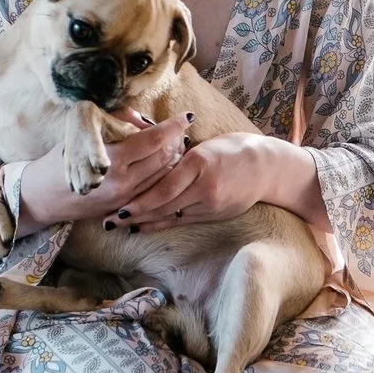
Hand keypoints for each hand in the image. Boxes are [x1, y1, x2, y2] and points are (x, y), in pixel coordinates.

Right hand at [17, 111, 192, 226]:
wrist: (43, 196)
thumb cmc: (60, 159)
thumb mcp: (84, 133)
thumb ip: (115, 122)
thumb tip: (142, 117)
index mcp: (113, 160)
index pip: (154, 139)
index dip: (173, 126)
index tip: (186, 116)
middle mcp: (122, 182)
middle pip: (164, 158)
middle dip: (176, 141)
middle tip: (180, 128)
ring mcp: (125, 199)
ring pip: (163, 175)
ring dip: (173, 158)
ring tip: (176, 143)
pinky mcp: (124, 208)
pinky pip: (153, 189)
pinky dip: (163, 173)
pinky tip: (164, 162)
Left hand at [107, 132, 273, 230]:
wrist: (265, 166)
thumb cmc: (230, 149)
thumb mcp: (203, 146)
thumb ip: (177, 154)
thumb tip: (144, 151)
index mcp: (199, 163)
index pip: (164, 187)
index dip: (140, 200)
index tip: (118, 206)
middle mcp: (205, 186)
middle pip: (164, 205)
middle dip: (134, 213)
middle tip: (109, 221)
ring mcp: (211, 203)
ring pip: (172, 215)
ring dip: (144, 221)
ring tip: (120, 225)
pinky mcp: (215, 214)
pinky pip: (183, 221)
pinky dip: (162, 224)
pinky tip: (144, 227)